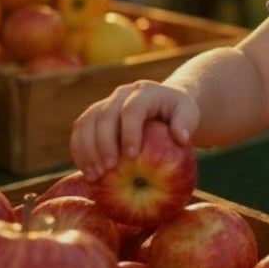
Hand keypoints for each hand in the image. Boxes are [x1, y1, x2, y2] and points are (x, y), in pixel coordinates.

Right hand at [70, 79, 200, 180]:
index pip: (132, 109)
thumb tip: (181, 138)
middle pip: (105, 115)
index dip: (129, 131)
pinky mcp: (94, 115)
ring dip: (87, 149)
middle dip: (104, 144)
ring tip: (95, 175)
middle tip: (108, 169)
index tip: (131, 155)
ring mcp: (105, 103)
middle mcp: (121, 94)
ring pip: (87, 122)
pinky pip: (80, 130)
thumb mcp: (189, 113)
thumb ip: (186, 123)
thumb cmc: (178, 112)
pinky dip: (79, 150)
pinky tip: (86, 171)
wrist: (163, 104)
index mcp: (145, 92)